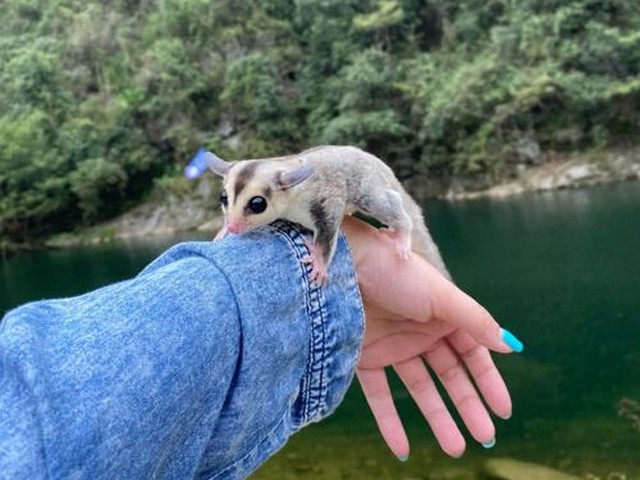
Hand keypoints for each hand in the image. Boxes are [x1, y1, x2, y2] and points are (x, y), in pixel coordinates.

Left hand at [342, 217, 517, 458]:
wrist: (344, 264)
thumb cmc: (395, 272)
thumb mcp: (442, 296)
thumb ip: (475, 321)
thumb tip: (511, 345)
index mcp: (443, 314)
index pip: (473, 353)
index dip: (488, 381)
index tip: (503, 411)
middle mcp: (420, 331)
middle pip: (450, 375)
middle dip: (467, 406)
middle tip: (483, 437)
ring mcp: (393, 345)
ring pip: (420, 388)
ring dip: (437, 418)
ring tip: (455, 449)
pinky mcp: (365, 357)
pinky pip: (380, 395)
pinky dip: (389, 422)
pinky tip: (402, 448)